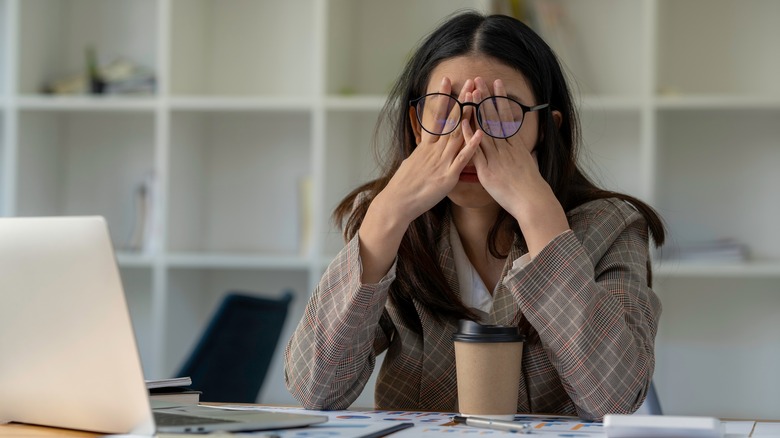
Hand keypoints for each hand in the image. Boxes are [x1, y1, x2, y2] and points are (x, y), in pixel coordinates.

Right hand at [378, 77, 482, 224]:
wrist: (397, 203)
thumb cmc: (403, 186)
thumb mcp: (411, 163)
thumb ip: (421, 154)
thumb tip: (423, 148)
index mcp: (426, 146)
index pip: (436, 116)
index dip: (442, 98)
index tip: (447, 81)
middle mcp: (434, 150)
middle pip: (450, 120)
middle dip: (461, 100)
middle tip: (469, 82)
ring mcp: (441, 162)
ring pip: (458, 134)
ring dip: (469, 116)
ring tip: (477, 98)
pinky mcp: (447, 176)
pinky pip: (462, 159)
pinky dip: (471, 146)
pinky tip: (480, 133)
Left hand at [464, 77, 568, 255]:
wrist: (532, 202)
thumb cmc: (531, 187)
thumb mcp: (529, 164)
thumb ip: (521, 152)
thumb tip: (520, 145)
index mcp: (516, 145)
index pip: (506, 117)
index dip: (500, 99)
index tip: (496, 84)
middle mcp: (506, 148)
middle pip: (494, 118)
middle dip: (486, 98)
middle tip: (479, 79)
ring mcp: (496, 158)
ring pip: (485, 129)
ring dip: (477, 110)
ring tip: (471, 92)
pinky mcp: (487, 170)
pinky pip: (476, 151)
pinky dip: (469, 136)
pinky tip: (462, 123)